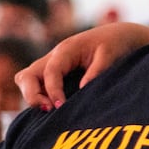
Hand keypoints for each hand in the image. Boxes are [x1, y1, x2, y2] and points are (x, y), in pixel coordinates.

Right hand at [16, 22, 148, 109]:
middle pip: (27, 76)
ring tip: (51, 111)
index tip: (61, 107)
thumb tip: (82, 89)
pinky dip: (40, 97)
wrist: (121, 37)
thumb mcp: (110, 55)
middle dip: (32, 95)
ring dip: (34, 96)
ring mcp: (53, 65)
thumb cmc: (116, 44)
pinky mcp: (57, 74)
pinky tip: (54, 110)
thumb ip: (96, 71)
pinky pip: (38, 86)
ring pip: (28, 81)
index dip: (53, 91)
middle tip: (50, 110)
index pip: (50, 71)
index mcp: (66, 50)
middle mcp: (54, 57)